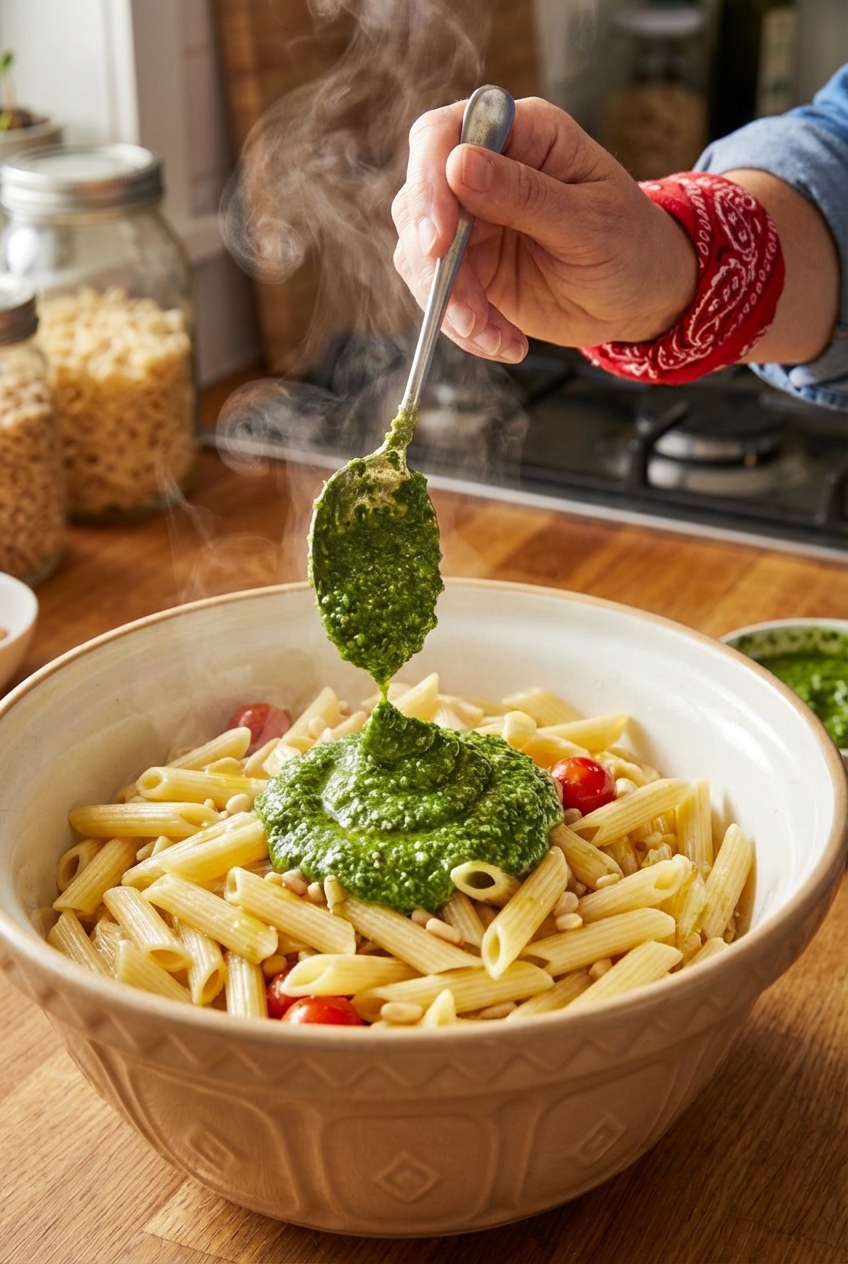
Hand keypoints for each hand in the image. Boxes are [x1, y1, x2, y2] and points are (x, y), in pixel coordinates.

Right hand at [392, 96, 697, 363]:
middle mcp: (485, 169)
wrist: (640, 296)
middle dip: (432, 260)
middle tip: (463, 312)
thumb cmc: (630, 244)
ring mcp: (471, 220)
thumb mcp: (588, 222)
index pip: (443, 134)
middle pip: (419, 198)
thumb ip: (524, 194)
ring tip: (492, 336)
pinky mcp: (468, 267)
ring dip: (448, 302)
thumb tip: (458, 164)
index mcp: (521, 134)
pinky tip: (503, 342)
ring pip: (419, 253)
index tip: (437, 239)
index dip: (428, 182)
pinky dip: (462, 326)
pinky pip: (439, 294)